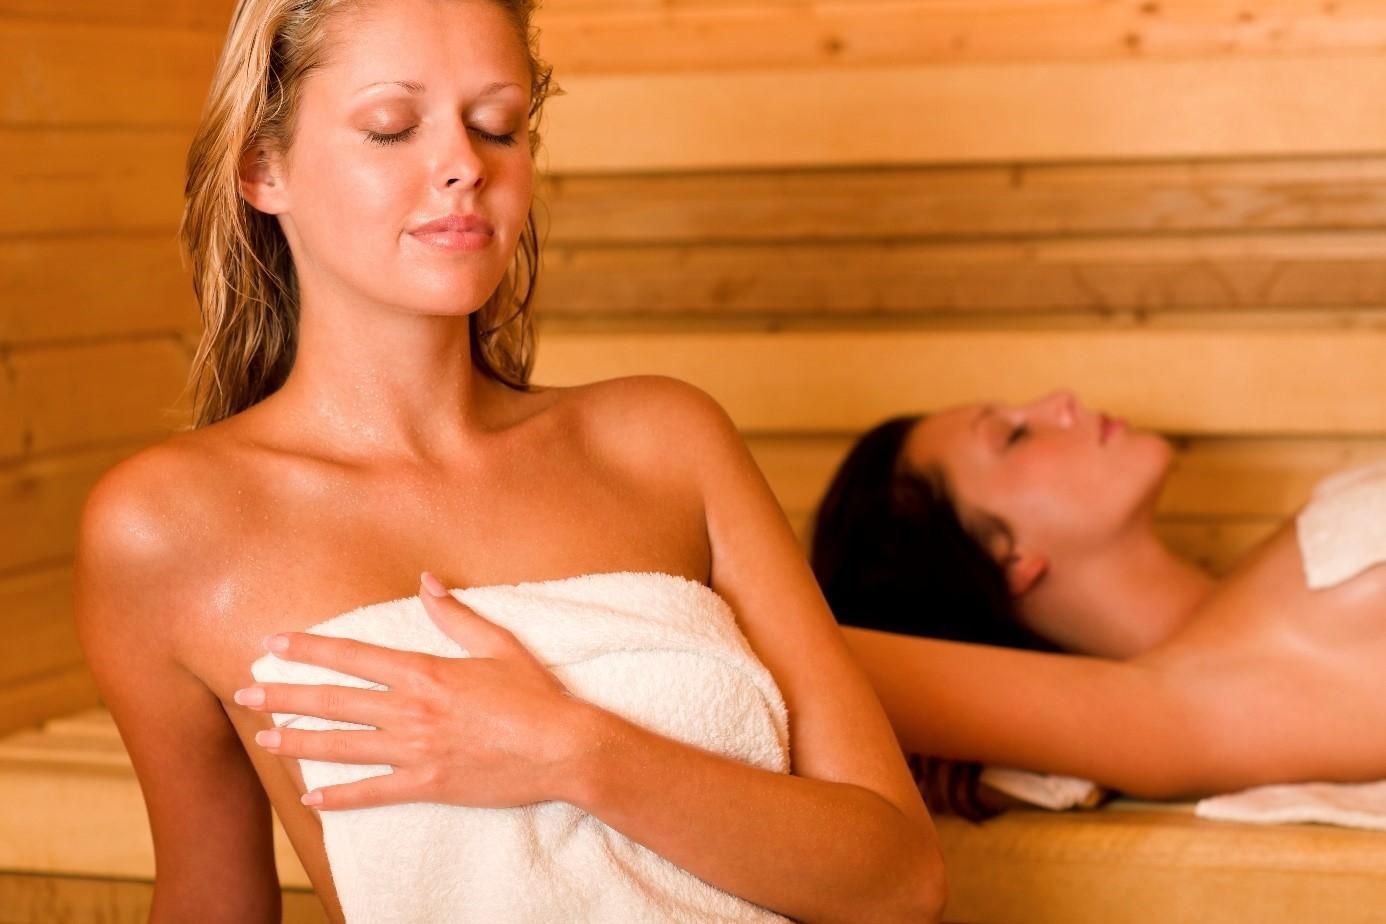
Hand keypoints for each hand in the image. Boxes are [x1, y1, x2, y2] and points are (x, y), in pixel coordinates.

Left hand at [233, 571, 593, 810]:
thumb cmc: (535, 695)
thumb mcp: (499, 644)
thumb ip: (455, 615)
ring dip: (298, 742)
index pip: (353, 657)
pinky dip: (339, 796)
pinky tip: (310, 797)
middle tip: (245, 694)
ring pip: (342, 747)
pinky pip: (373, 792)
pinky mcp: (428, 784)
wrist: (563, 748)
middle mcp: (412, 711)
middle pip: (334, 702)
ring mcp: (417, 751)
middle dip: (285, 696)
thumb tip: (427, 580)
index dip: (309, 650)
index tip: (274, 644)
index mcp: (426, 672)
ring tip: (264, 738)